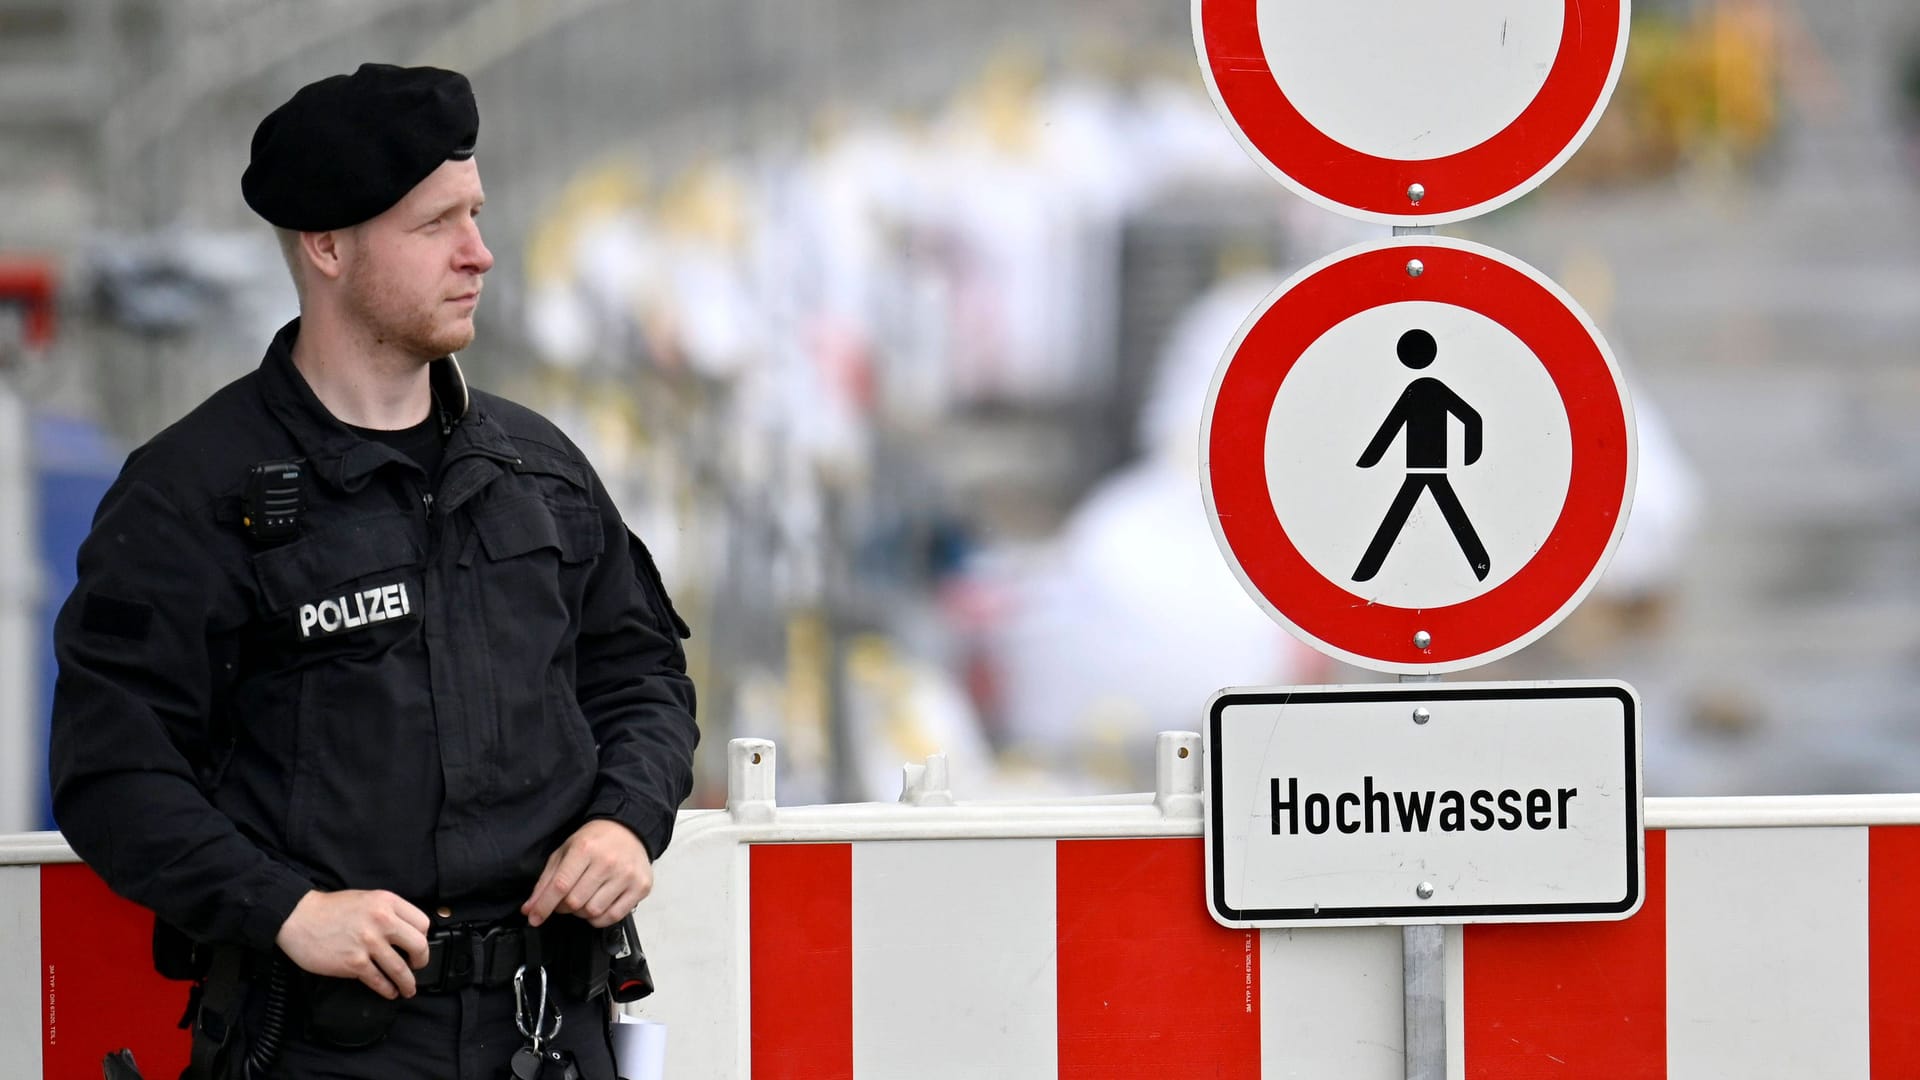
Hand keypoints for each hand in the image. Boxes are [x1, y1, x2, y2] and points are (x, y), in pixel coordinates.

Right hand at [275, 889, 431, 999]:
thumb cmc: (331, 909)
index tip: (419, 946)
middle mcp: (382, 921)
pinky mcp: (354, 963)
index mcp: (387, 902)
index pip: (422, 923)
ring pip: (400, 969)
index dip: (423, 937)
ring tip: (408, 989)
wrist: (298, 918)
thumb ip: (388, 912)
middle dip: (422, 961)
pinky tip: (389, 991)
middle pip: (419, 946)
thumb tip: (407, 932)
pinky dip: (387, 989)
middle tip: (418, 967)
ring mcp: (368, 943)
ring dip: (407, 983)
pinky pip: (379, 981)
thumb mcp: (367, 899)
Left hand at [521, 819, 653, 928]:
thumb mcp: (564, 852)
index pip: (560, 886)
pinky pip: (613, 917)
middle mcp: (608, 862)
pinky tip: (598, 905)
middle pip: (575, 902)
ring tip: (584, 899)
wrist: (629, 829)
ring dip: (581, 912)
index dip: (544, 906)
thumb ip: (546, 881)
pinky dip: (599, 919)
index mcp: (585, 848)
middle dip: (564, 907)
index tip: (534, 918)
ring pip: (593, 912)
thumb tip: (530, 909)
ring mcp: (626, 875)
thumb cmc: (594, 841)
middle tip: (565, 900)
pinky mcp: (641, 887)